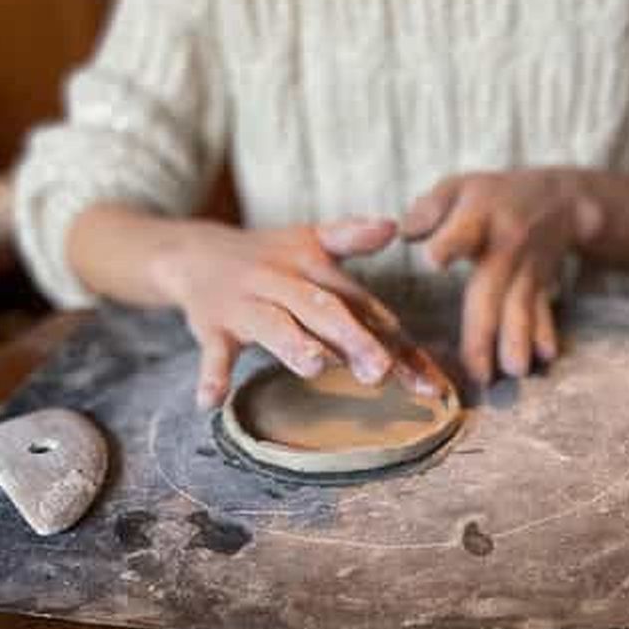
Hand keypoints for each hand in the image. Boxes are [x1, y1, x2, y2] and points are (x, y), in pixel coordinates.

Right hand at [154, 218, 446, 407]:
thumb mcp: (309, 241)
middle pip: (322, 310)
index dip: (399, 344)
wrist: (195, 252)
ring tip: (313, 366)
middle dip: (352, 339)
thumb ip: (352, 237)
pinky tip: (211, 402)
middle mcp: (283, 282)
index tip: (433, 385)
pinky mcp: (212, 325)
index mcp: (314, 267)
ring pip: (272, 324)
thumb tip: (392, 226)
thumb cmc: (267, 257)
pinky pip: (212, 352)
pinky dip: (211, 375)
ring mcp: (246, 304)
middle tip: (380, 371)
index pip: (364, 307)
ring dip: (292, 344)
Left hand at [402, 168, 603, 383]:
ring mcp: (527, 269)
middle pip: (492, 289)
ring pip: (521, 307)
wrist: (559, 199)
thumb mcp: (458, 187)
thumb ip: (429, 210)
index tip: (435, 261)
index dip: (449, 243)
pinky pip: (544, 310)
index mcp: (478, 218)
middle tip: (479, 369)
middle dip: (486, 330)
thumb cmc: (491, 197)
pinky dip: (545, 334)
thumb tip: (404, 233)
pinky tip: (546, 358)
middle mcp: (505, 246)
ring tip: (513, 371)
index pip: (462, 231)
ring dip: (518, 340)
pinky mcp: (542, 284)